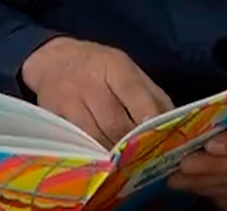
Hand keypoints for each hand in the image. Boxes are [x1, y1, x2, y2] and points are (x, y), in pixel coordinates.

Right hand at [20, 37, 173, 147]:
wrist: (51, 60)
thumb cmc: (97, 67)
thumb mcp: (126, 69)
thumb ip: (152, 95)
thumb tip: (175, 124)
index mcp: (114, 67)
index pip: (135, 96)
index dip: (149, 121)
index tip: (160, 139)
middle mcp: (90, 83)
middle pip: (116, 124)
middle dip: (133, 146)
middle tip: (146, 161)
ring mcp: (69, 100)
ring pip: (96, 138)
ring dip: (113, 155)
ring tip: (127, 165)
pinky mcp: (54, 116)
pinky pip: (77, 142)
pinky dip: (92, 154)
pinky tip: (102, 161)